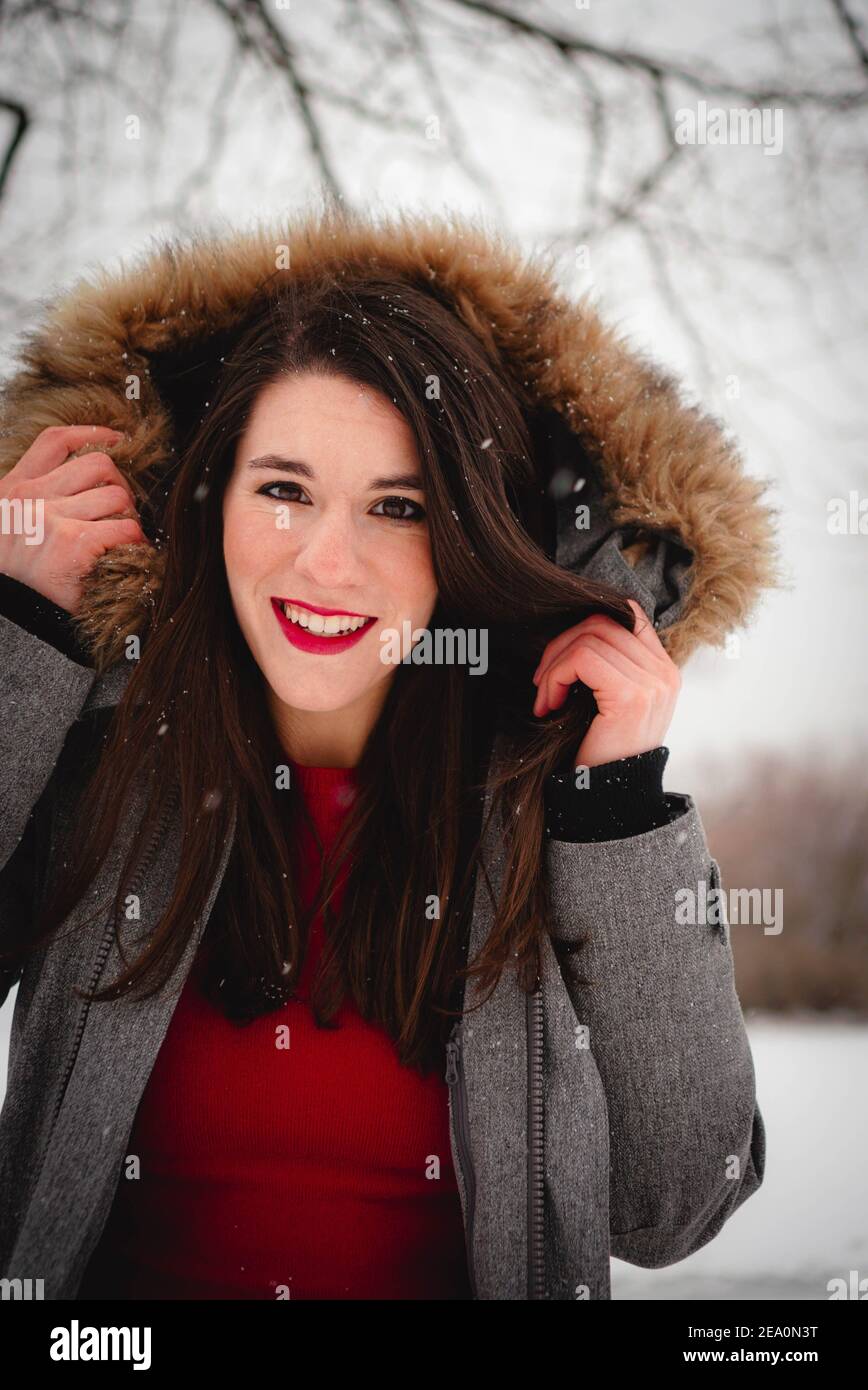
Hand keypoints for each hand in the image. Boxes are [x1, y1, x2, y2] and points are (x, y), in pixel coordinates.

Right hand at [0, 424, 145, 614]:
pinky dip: (135, 544)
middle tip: (122, 514)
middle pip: (99, 465)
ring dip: (130, 518)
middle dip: (121, 487)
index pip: (56, 441)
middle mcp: (31, 498)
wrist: (3, 613)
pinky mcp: (73, 545)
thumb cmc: (12, 574)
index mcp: (15, 488)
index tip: (116, 440)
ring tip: (124, 540)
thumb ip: (34, 499)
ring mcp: (51, 519)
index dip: (92, 434)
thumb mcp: (8, 523)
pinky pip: (125, 530)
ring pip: (118, 497)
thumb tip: (82, 484)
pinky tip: (130, 557)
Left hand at [531, 599, 681, 767]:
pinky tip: (550, 705)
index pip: (628, 614)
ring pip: (589, 637)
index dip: (586, 626)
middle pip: (603, 622)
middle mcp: (665, 672)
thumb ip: (608, 666)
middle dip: (561, 645)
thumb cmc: (601, 753)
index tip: (561, 658)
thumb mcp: (609, 703)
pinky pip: (582, 658)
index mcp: (663, 670)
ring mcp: (653, 683)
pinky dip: (555, 677)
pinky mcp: (632, 696)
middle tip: (542, 681)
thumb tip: (574, 631)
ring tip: (546, 698)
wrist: (609, 801)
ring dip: (554, 666)